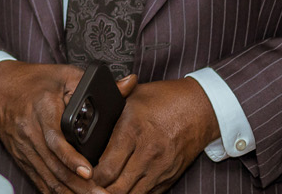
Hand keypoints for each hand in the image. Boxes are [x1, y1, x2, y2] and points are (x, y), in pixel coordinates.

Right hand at [0, 61, 101, 192]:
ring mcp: (25, 149)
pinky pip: (40, 181)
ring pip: (48, 178)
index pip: (55, 139)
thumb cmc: (36, 81)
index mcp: (42, 110)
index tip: (89, 172)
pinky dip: (56, 193)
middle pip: (54, 165)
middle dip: (79, 186)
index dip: (71, 158)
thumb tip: (130, 83)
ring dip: (71, 193)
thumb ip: (96, 84)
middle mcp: (30, 132)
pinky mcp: (23, 159)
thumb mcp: (65, 75)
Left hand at [89, 77, 215, 193]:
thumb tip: (84, 115)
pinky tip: (121, 189)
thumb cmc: (163, 99)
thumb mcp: (132, 96)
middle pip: (117, 187)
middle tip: (86, 186)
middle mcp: (147, 153)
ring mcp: (160, 169)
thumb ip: (108, 108)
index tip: (81, 173)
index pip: (106, 167)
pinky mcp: (170, 177)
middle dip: (98, 189)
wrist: (200, 108)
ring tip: (101, 190)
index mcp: (133, 131)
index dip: (90, 175)